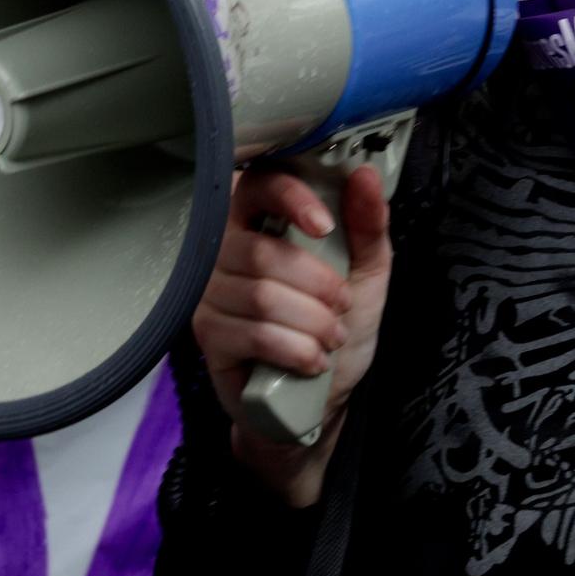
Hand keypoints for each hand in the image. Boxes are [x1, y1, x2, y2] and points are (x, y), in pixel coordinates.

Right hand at [192, 165, 392, 505]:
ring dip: (312, 322)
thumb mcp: (366, 273)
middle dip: (318, 284)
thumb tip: (364, 176)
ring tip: (330, 337)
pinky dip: (295, 349)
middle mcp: (227, 250)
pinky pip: (253, 334)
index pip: (260, 185)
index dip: (291, 199)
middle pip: (263, 252)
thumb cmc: (336, 326)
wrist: (317, 399)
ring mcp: (211, 292)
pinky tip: (310, 360)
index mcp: (263, 221)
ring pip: (261, 296)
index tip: (325, 227)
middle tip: (341, 305)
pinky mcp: (208, 335)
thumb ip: (367, 225)